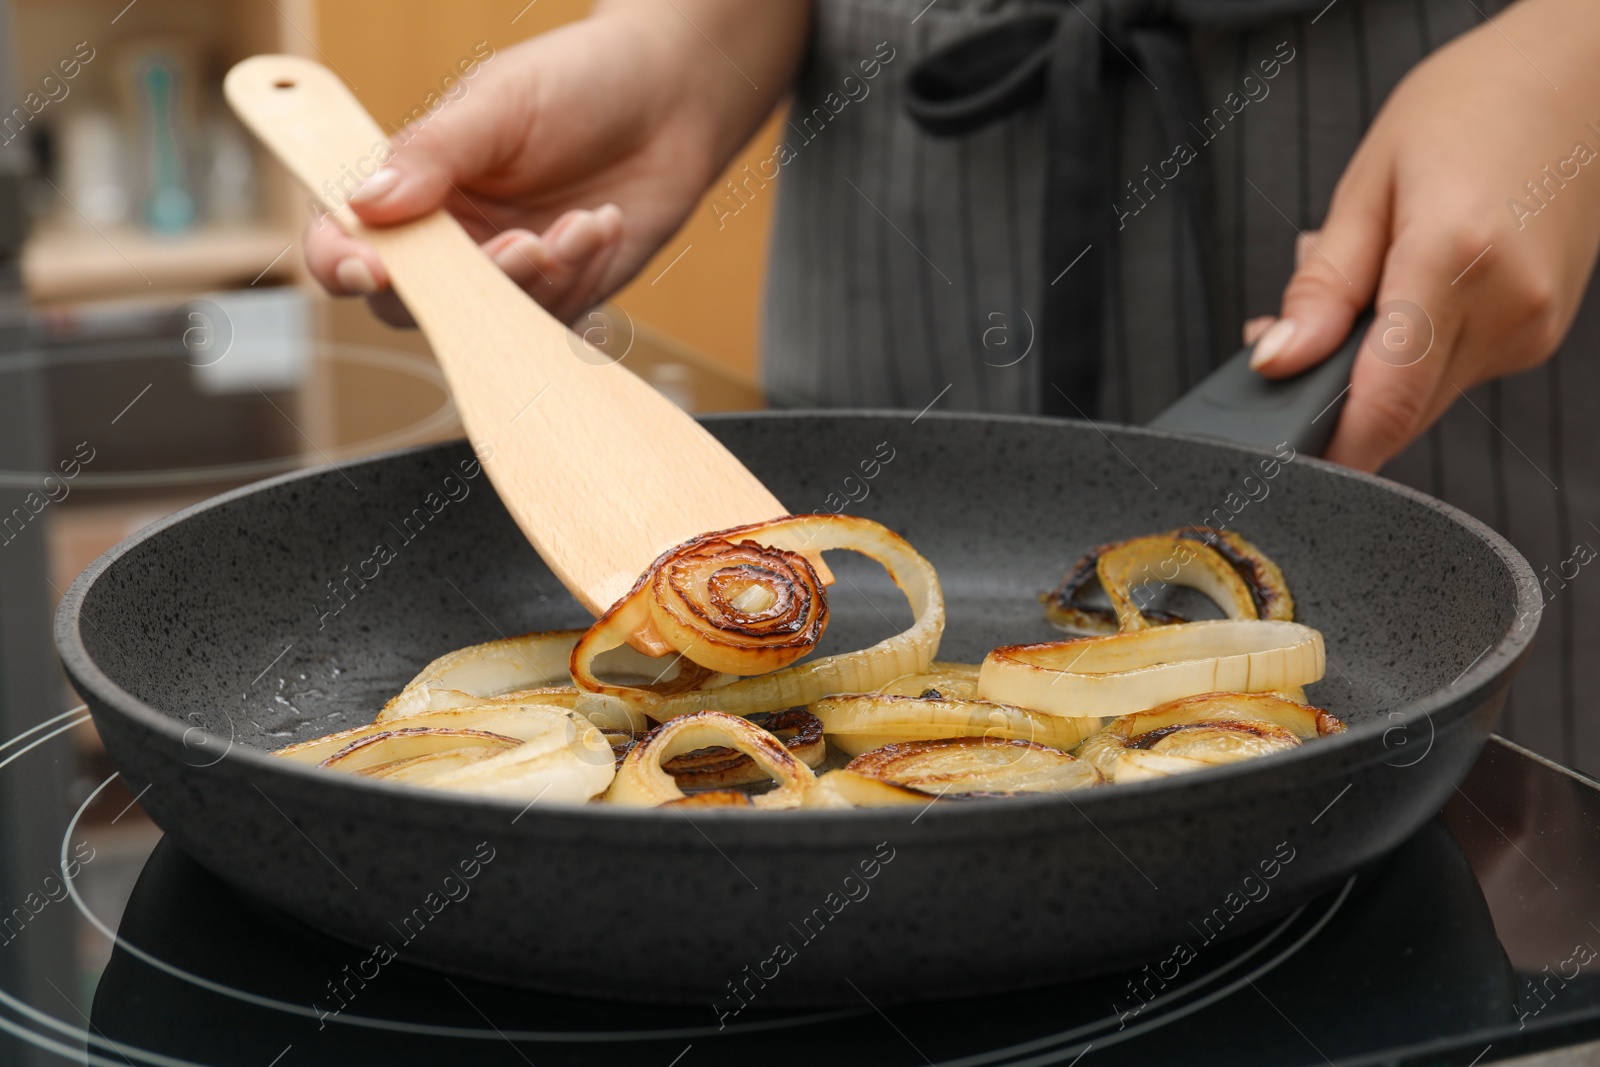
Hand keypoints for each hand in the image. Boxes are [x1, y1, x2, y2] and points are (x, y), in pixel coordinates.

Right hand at [304, 0, 806, 325]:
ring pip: (488, 322)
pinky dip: (580, 276)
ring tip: (582, 223)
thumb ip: (432, 154)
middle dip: (467, 287)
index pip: (346, 239)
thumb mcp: (499, 104)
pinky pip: (552, 319)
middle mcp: (451, 237)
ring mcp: (506, 272)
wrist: (672, 97)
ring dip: (540, 280)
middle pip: (413, 304)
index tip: (371, 267)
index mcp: (412, 185)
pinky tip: (604, 224)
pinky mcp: (563, 292)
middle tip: (522, 245)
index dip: (341, 262)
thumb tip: (364, 201)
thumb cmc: (580, 81)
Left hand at [1245, 0, 1599, 470]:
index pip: (1385, 402)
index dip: (1329, 448)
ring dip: (1369, 367)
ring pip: (1422, 396)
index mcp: (1457, 260)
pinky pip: (1450, 371)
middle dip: (1330, 392)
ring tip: (1358, 281)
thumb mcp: (1367, 185)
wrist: (1575, 81)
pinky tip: (1402, 286)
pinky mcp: (1537, 335)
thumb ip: (1322, 288)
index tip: (1280, 455)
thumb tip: (1277, 362)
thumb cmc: (1468, 110)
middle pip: (1398, 411)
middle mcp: (1508, 308)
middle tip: (1287, 333)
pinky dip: (1409, 349)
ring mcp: (1531, 328)